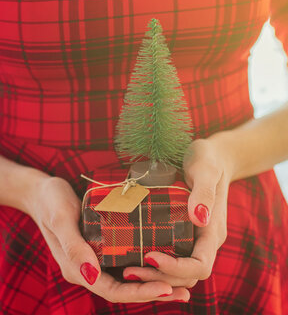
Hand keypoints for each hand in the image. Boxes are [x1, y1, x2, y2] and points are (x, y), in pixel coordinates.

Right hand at [25, 175, 188, 302]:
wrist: (43, 191)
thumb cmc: (50, 202)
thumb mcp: (60, 219)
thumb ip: (73, 246)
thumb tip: (91, 276)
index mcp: (76, 268)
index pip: (111, 290)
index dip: (139, 292)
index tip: (166, 287)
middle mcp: (88, 267)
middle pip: (124, 288)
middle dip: (153, 292)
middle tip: (184, 291)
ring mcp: (95, 258)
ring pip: (127, 278)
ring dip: (153, 282)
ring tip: (181, 283)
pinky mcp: (101, 245)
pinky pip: (125, 261)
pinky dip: (145, 265)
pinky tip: (163, 261)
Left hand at [123, 138, 229, 292]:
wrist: (213, 156)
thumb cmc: (208, 160)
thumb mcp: (205, 170)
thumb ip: (204, 192)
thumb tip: (199, 218)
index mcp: (213, 231)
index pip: (200, 265)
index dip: (176, 268)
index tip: (150, 257)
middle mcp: (205, 240)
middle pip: (187, 275)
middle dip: (160, 277)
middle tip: (129, 271)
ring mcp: (196, 237)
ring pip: (180, 270)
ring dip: (156, 275)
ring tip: (129, 270)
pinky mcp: (185, 232)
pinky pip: (174, 256)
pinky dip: (156, 264)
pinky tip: (136, 256)